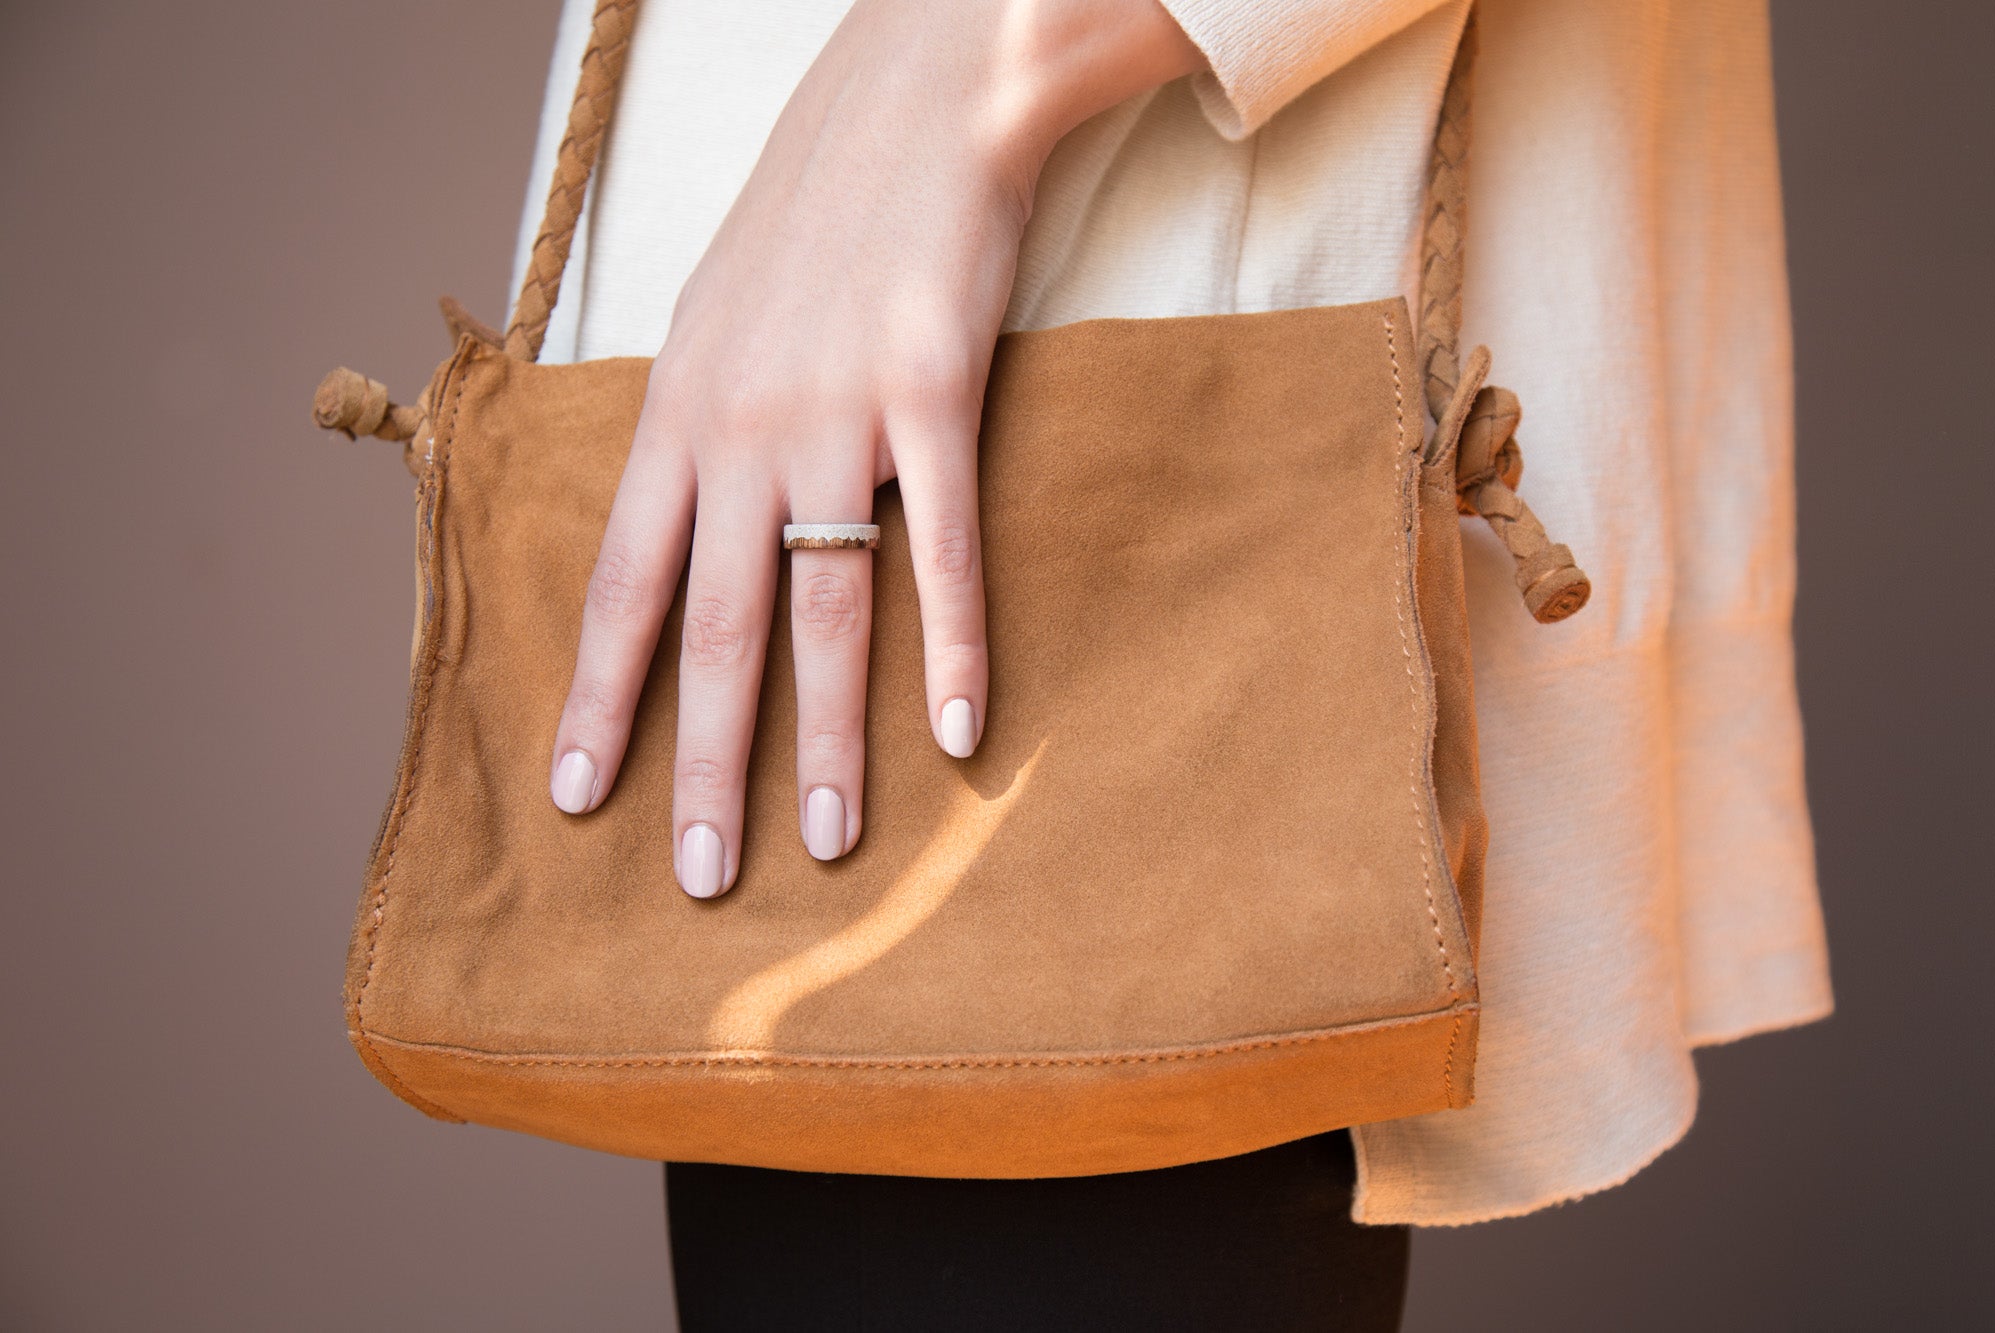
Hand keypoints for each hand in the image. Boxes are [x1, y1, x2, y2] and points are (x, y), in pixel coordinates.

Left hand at [548, 0, 1201, 895]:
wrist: (912, 106)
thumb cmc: (808, 221)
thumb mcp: (711, 321)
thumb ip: (693, 433)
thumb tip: (677, 530)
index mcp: (676, 418)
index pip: (620, 585)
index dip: (597, 698)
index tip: (575, 797)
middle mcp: (740, 431)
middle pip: (715, 628)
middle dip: (703, 763)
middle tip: (701, 877)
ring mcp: (838, 417)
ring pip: (824, 609)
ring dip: (825, 738)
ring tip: (827, 843)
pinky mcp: (936, 397)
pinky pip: (942, 545)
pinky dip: (954, 644)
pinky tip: (961, 731)